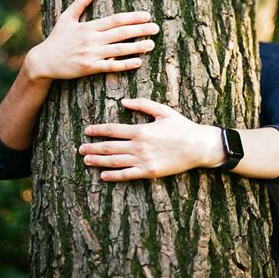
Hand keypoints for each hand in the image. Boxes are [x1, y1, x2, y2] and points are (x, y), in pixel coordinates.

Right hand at [25, 0, 159, 80]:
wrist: (43, 61)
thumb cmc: (56, 39)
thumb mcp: (65, 17)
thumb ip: (80, 3)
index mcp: (88, 26)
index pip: (115, 20)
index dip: (132, 17)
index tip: (147, 16)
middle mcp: (91, 39)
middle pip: (120, 33)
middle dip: (140, 30)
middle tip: (156, 28)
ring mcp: (91, 54)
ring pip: (118, 49)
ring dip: (137, 47)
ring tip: (152, 44)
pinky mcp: (89, 68)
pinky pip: (111, 66)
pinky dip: (125, 64)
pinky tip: (138, 62)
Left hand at [79, 98, 225, 180]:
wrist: (198, 146)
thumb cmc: (181, 127)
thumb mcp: (163, 110)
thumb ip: (142, 104)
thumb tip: (123, 101)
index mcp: (141, 130)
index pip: (113, 130)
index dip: (98, 130)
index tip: (87, 131)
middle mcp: (139, 146)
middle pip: (109, 147)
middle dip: (93, 147)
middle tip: (80, 148)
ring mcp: (143, 160)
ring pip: (115, 161)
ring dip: (98, 161)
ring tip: (86, 160)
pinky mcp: (149, 172)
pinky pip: (127, 175)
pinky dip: (113, 176)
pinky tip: (103, 176)